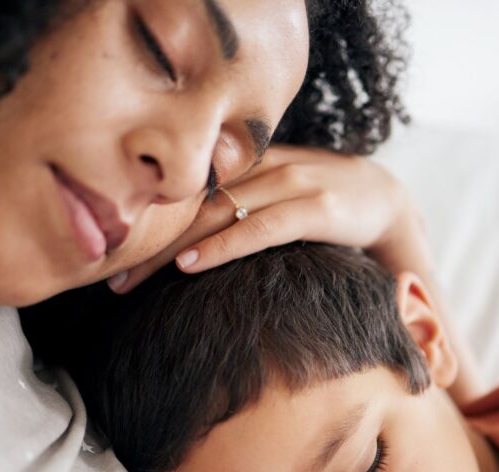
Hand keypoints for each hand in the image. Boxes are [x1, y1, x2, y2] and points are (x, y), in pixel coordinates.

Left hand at [106, 145, 430, 292]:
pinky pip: (259, 228)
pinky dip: (222, 246)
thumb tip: (182, 245)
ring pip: (214, 214)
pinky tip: (190, 267)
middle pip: (189, 203)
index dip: (145, 220)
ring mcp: (289, 184)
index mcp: (245, 164)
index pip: (183, 191)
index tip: (112, 253)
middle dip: (147, 241)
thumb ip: (233, 210)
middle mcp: (261, 168)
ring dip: (170, 249)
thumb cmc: (322, 205)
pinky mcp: (315, 207)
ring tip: (131, 280)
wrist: (389, 198)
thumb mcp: (270, 199)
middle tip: (108, 277)